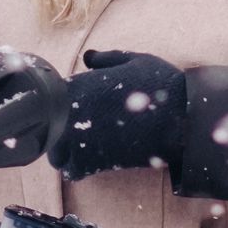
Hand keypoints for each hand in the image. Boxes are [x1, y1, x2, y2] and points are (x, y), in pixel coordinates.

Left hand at [52, 49, 187, 176]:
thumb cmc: (160, 85)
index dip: (62, 101)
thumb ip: (106, 59)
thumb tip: (87, 57)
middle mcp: (72, 113)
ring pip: (55, 152)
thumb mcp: (134, 61)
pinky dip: (78, 167)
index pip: (52, 97)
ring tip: (83, 144)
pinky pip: (72, 170)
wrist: (180, 119)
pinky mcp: (93, 162)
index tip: (77, 105)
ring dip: (65, 150)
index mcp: (78, 86)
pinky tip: (92, 159)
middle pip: (47, 126)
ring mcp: (79, 140)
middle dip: (59, 127)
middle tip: (80, 127)